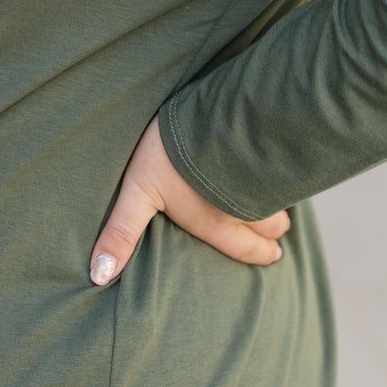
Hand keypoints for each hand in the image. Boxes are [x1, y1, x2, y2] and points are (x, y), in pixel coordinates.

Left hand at [89, 115, 289, 285]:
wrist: (207, 110)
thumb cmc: (167, 156)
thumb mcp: (137, 194)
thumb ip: (121, 234)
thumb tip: (99, 276)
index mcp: (216, 223)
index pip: (249, 249)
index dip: (262, 254)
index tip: (273, 255)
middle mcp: (246, 208)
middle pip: (273, 227)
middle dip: (274, 232)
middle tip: (276, 234)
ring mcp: (263, 179)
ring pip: (282, 200)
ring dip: (279, 202)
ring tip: (275, 200)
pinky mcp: (272, 150)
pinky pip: (287, 173)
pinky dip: (285, 175)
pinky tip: (280, 167)